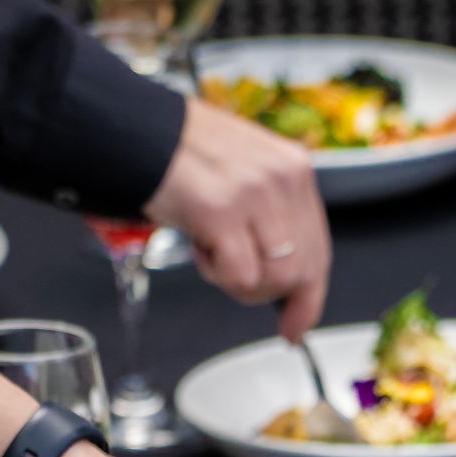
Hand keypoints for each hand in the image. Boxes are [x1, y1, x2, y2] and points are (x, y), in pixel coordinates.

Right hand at [145, 97, 330, 341]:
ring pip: (277, 279)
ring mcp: (255, 195)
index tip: (296, 326)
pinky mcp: (222, 212)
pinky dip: (216, 274)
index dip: (308, 298)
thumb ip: (272, 214)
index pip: (318, 250)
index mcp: (294, 169)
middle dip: (267, 293)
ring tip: (214, 254)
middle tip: (234, 280)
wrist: (137, 130)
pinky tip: (200, 246)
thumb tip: (285, 272)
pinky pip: (241, 276)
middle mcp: (282, 179)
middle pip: (302, 271)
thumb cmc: (183, 156)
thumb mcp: (245, 174)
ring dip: (241, 284)